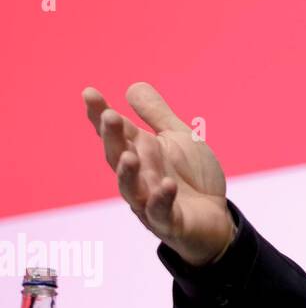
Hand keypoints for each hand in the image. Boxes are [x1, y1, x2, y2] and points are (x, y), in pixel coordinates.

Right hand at [83, 82, 234, 267]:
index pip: (116, 133)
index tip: (89, 93)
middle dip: (112, 139)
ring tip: (130, 156)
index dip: (100, 115)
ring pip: (131, 189)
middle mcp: (139, 176)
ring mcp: (150, 201)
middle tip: (109, 117)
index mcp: (140, 153)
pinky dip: (161, 200)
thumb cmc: (191, 176)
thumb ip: (156, 115)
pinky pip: (161, 212)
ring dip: (128, 173)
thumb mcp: (178, 138)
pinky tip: (167, 186)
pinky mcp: (169, 222)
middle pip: (118, 157)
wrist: (214, 217)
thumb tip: (132, 86)